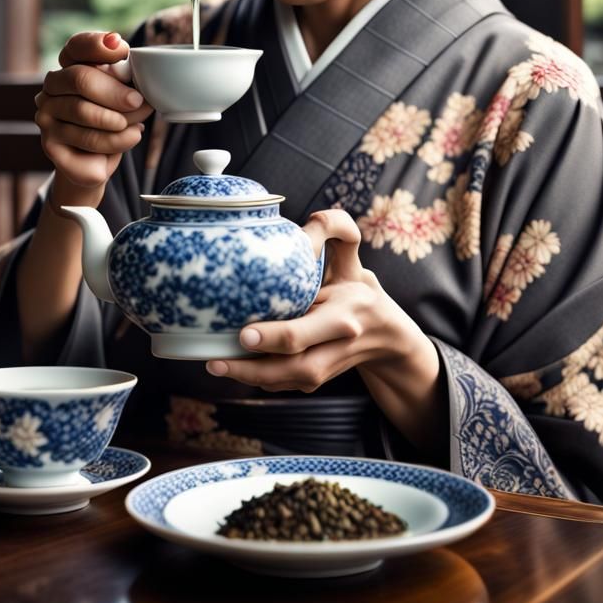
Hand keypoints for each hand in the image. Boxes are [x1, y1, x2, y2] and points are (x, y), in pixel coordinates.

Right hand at [34, 31, 153, 200]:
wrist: (97, 162)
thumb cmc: (115, 120)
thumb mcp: (126, 96)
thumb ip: (127, 81)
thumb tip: (130, 70)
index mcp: (71, 66)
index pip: (77, 46)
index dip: (96, 44)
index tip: (122, 48)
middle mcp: (52, 86)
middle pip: (80, 79)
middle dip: (114, 92)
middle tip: (138, 102)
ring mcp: (46, 114)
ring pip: (84, 112)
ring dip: (120, 121)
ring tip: (136, 126)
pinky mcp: (49, 143)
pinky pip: (88, 140)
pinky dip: (117, 140)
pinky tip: (129, 137)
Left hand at [205, 208, 435, 393]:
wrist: (386, 335)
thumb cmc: (358, 293)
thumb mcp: (351, 263)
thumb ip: (338, 236)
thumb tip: (314, 217)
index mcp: (342, 316)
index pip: (304, 332)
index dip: (272, 336)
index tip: (243, 333)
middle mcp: (337, 346)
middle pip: (294, 367)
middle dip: (252, 368)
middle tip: (216, 361)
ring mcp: (329, 368)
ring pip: (288, 382)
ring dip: (250, 378)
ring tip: (216, 365)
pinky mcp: (318, 380)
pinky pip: (286, 386)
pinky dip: (259, 380)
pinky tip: (234, 369)